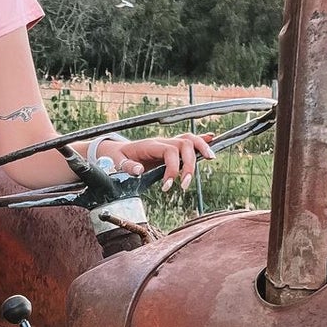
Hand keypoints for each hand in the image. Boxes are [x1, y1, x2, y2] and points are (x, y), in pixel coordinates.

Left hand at [101, 133, 216, 192]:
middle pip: (184, 144)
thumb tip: (139, 171)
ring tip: (210, 160)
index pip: (169, 151)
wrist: (114, 152)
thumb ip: (127, 167)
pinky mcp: (170, 147)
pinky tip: (212, 139)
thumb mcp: (116, 163)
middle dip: (189, 165)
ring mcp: (167, 143)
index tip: (167, 187)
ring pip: (189, 139)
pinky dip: (201, 140)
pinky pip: (188, 140)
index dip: (172, 169)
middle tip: (184, 186)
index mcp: (149, 145)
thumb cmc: (116, 159)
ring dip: (202, 148)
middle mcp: (161, 142)